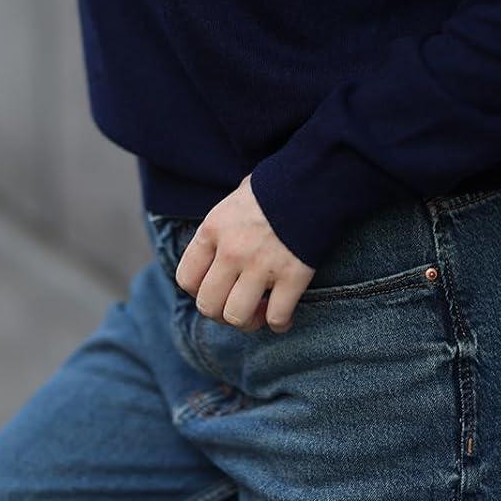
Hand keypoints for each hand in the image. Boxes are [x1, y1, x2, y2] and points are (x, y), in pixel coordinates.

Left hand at [174, 174, 316, 333]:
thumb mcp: (234, 199)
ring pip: (238, 317)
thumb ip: (222, 229)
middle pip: (208, 306)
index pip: (186, 279)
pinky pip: (276, 318)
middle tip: (238, 305)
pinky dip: (280, 322)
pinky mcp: (293, 275)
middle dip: (222, 313)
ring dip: (249, 322)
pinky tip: (284, 314)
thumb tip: (217, 252)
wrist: (314, 178)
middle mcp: (232, 250)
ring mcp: (261, 265)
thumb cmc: (273, 187)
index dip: (200, 291)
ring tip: (259, 311)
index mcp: (213, 229)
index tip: (217, 287)